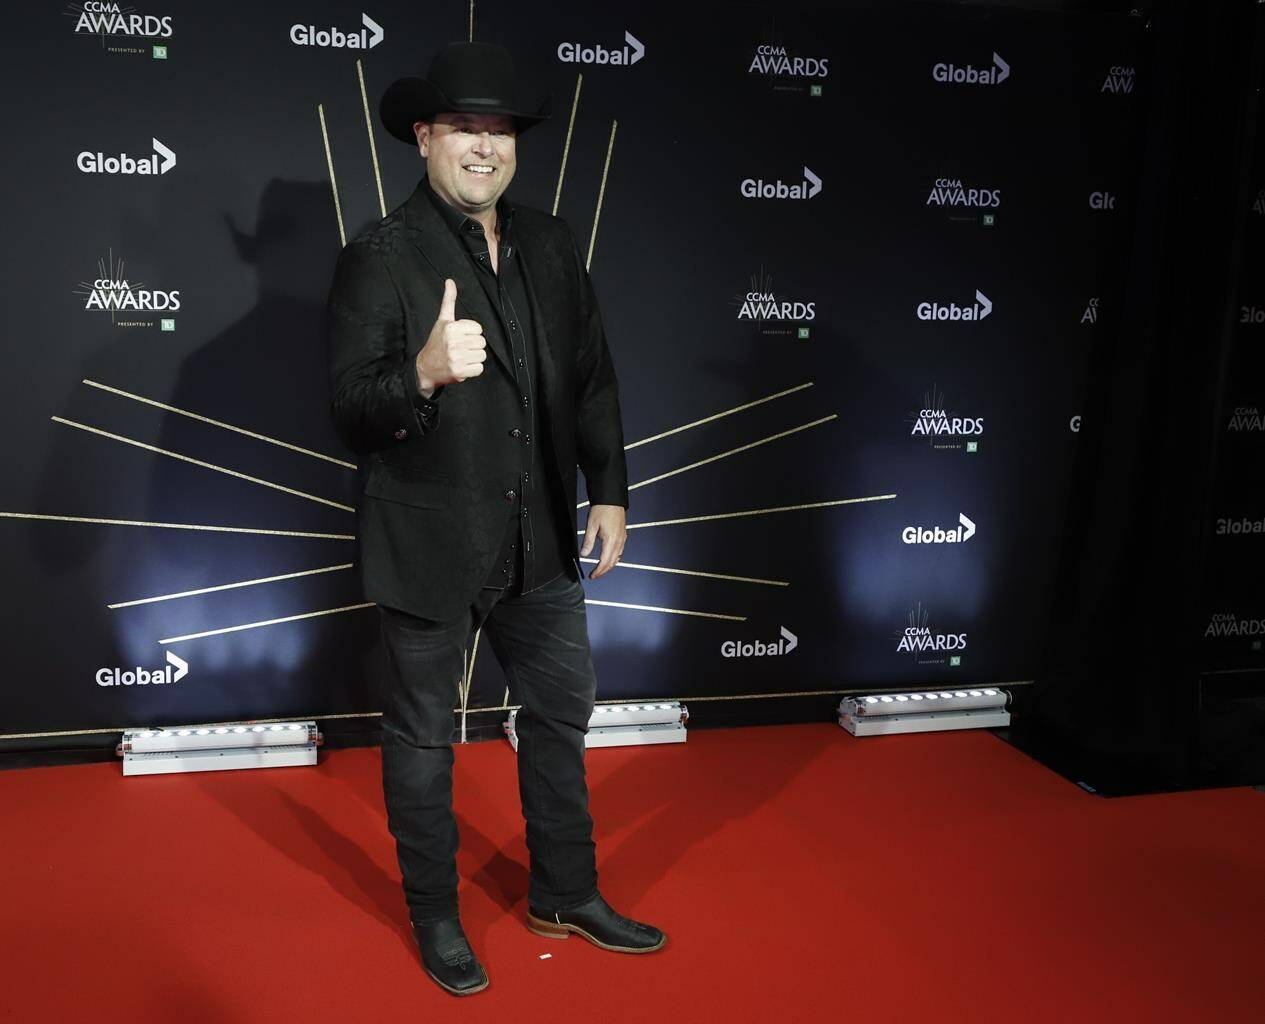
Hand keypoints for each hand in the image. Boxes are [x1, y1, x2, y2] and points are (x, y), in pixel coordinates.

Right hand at [415, 279, 486, 395]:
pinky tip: (463, 366)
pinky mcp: (460, 372)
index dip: (471, 333)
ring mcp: (457, 358)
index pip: (478, 328)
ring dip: (474, 358)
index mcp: (451, 327)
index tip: (460, 337)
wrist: (425, 367)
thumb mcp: (442, 320)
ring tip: (462, 357)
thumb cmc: (436, 342)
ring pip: (482, 355)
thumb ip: (448, 301)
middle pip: (482, 342)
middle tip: (461, 348)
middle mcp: (454, 342)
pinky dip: (473, 370)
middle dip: (473, 345)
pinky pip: (479, 369)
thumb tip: (450, 281)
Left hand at [581, 504, 626, 578]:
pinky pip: (620, 551)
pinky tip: (609, 559)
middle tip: (595, 575)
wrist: (612, 499)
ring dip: (609, 566)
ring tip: (600, 570)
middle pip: (612, 562)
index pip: (605, 562)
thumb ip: (588, 542)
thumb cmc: (601, 510)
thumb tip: (584, 555)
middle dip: (603, 571)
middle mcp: (619, 541)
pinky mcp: (623, 535)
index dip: (598, 571)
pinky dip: (614, 558)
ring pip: (617, 558)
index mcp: (611, 540)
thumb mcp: (591, 526)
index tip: (592, 576)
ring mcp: (622, 539)